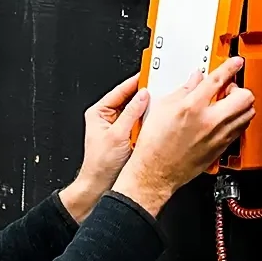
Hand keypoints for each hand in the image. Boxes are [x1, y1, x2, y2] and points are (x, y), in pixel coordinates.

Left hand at [59, 74, 150, 222]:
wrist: (99, 187)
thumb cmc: (99, 165)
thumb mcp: (117, 135)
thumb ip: (131, 113)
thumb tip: (143, 96)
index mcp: (99, 113)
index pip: (120, 90)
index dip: (135, 81)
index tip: (149, 73)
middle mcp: (109, 119)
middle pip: (131, 101)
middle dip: (146, 97)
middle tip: (161, 90)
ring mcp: (120, 129)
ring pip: (139, 114)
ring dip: (149, 113)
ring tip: (162, 108)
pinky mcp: (129, 139)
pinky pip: (142, 127)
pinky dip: (150, 126)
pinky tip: (159, 124)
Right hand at [114, 58, 254, 215]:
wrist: (156, 172)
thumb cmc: (155, 145)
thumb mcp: (162, 109)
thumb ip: (183, 90)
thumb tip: (195, 80)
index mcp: (193, 107)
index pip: (218, 79)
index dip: (230, 67)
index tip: (236, 62)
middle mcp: (210, 121)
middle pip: (244, 96)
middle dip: (239, 88)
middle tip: (228, 89)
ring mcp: (219, 136)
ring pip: (247, 113)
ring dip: (241, 105)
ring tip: (228, 104)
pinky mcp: (222, 148)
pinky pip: (240, 129)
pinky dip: (237, 120)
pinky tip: (226, 120)